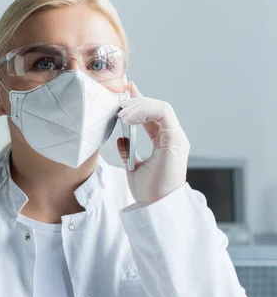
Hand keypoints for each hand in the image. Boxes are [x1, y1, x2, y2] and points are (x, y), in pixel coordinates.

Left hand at [117, 82, 189, 202]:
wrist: (155, 206)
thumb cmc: (147, 191)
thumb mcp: (133, 166)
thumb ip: (129, 151)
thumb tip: (121, 139)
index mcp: (166, 142)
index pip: (153, 115)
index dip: (140, 101)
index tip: (126, 90)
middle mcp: (174, 138)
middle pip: (157, 107)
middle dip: (137, 100)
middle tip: (119, 100)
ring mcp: (177, 138)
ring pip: (161, 107)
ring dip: (139, 106)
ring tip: (121, 113)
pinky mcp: (176, 140)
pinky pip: (162, 114)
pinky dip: (144, 112)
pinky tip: (128, 118)